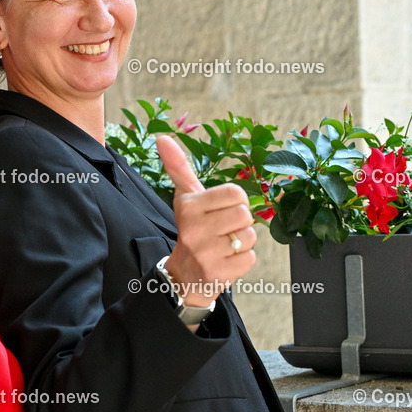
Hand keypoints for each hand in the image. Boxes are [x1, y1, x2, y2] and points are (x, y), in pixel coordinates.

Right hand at [156, 135, 255, 307]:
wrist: (184, 273)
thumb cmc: (191, 227)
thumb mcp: (185, 197)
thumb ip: (178, 167)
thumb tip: (161, 137)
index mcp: (189, 207)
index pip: (236, 193)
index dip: (234, 201)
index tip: (220, 209)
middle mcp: (195, 230)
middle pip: (244, 214)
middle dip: (239, 222)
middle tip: (223, 229)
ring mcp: (206, 254)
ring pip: (249, 236)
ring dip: (242, 241)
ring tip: (224, 244)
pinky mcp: (219, 274)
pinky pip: (250, 257)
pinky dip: (242, 259)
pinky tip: (225, 259)